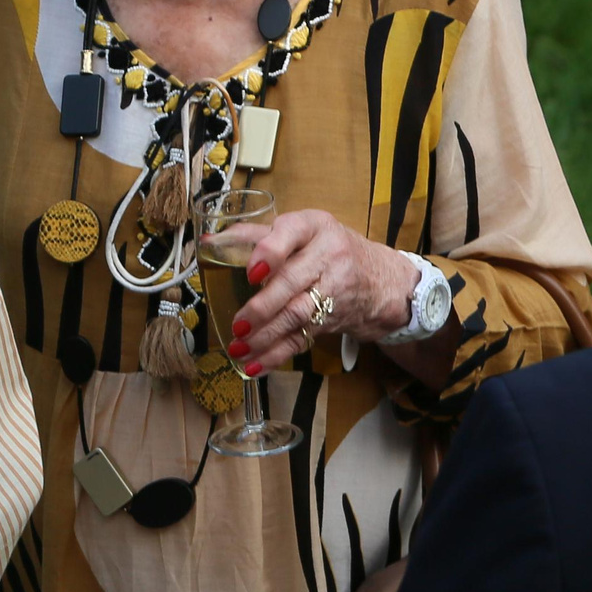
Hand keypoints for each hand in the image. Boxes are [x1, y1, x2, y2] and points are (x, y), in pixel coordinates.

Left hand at [224, 211, 416, 375]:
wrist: (381, 280)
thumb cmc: (328, 249)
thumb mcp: (302, 232)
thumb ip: (257, 235)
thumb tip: (210, 243)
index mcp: (315, 226)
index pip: (292, 233)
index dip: (269, 253)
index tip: (251, 273)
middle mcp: (329, 255)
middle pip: (293, 281)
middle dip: (263, 306)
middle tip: (238, 323)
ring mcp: (335, 289)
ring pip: (297, 314)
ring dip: (266, 335)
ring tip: (239, 347)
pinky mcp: (332, 318)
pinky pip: (302, 338)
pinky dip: (277, 354)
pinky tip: (255, 365)